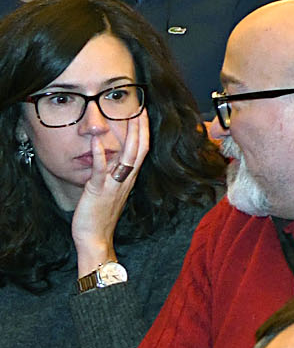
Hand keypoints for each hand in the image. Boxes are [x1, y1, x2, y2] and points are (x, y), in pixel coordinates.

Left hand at [69, 108, 147, 267]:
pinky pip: (101, 170)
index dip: (143, 132)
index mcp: (129, 178)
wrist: (95, 238)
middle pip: (139, 149)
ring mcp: (114, 184)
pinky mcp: (99, 190)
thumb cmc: (100, 217)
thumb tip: (111, 161)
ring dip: (130, 135)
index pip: (141, 150)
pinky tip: (97, 141)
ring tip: (129, 117)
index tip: (142, 114)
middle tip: (141, 108)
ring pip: (128, 156)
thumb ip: (113, 176)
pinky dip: (100, 154)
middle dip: (141, 128)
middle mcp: (126, 179)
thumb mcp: (110, 192)